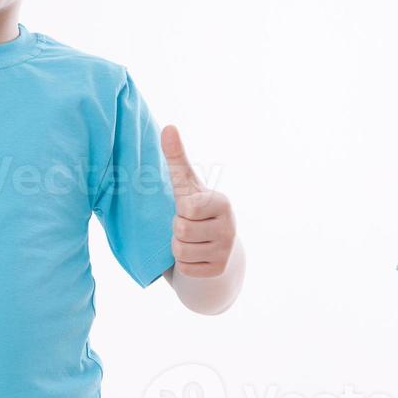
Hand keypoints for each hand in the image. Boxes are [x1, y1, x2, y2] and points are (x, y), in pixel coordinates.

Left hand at [162, 125, 234, 277]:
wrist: (214, 246)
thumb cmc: (195, 208)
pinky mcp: (218, 270)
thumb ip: (176, 157)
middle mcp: (230, 227)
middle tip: (188, 226)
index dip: (180, 210)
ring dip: (178, 247)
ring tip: (190, 241)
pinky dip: (184, 264)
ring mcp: (226, 251)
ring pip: (181, 251)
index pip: (186, 208)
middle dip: (177, 230)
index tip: (190, 209)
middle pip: (181, 230)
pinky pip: (186, 268)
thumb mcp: (186, 184)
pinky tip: (195, 256)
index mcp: (222, 202)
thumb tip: (168, 127)